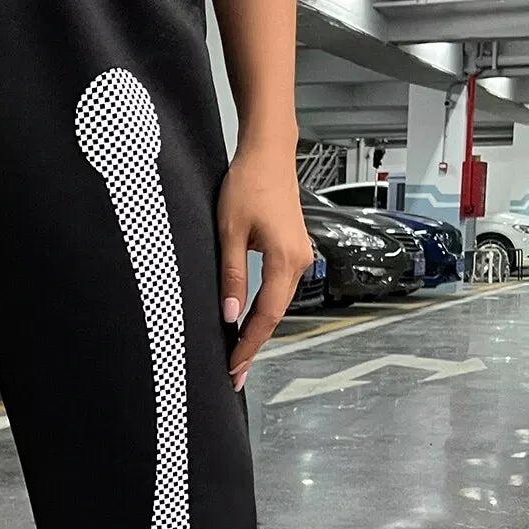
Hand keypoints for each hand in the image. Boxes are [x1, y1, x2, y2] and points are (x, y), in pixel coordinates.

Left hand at [217, 147, 310, 390]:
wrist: (269, 153)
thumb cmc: (248, 184)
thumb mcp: (229, 232)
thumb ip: (232, 276)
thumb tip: (230, 315)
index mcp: (285, 260)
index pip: (265, 316)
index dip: (248, 344)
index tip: (233, 367)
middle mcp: (299, 261)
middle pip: (275, 315)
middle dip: (253, 345)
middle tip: (234, 374)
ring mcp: (299, 256)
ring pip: (278, 304)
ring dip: (258, 330)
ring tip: (239, 355)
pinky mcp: (293, 250)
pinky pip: (278, 289)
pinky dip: (263, 310)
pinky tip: (249, 323)